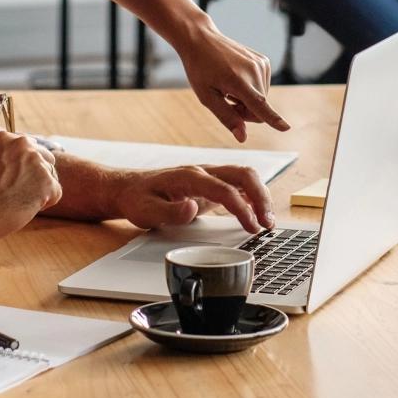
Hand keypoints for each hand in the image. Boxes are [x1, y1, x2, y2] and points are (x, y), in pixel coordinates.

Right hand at [0, 131, 61, 242]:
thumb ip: (0, 159)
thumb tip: (12, 165)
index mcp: (5, 138)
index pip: (29, 149)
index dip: (23, 168)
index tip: (12, 181)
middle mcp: (24, 144)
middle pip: (45, 160)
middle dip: (35, 177)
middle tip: (15, 194)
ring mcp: (37, 162)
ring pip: (51, 178)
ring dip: (38, 191)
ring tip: (13, 202)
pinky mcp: (46, 182)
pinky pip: (55, 194)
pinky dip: (43, 204)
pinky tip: (22, 208)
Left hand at [111, 164, 274, 232]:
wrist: (129, 188)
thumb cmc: (137, 199)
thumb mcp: (146, 211)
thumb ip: (169, 211)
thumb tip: (191, 208)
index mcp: (190, 176)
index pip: (224, 189)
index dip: (242, 208)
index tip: (252, 226)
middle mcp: (203, 172)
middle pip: (243, 174)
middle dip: (261, 197)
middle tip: (268, 223)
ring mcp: (209, 176)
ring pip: (245, 177)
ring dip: (260, 196)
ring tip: (267, 221)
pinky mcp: (211, 184)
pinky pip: (239, 185)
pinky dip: (253, 196)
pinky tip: (258, 213)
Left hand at [175, 21, 288, 142]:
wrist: (202, 40)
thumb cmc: (200, 69)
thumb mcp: (206, 96)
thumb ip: (226, 117)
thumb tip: (242, 138)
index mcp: (237, 80)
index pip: (259, 105)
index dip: (273, 119)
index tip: (286, 128)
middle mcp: (254, 71)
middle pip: (258, 109)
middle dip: (244, 111)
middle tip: (226, 98)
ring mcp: (261, 64)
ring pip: (262, 99)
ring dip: (247, 100)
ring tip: (230, 86)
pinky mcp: (264, 61)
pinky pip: (263, 87)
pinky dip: (251, 88)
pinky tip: (237, 78)